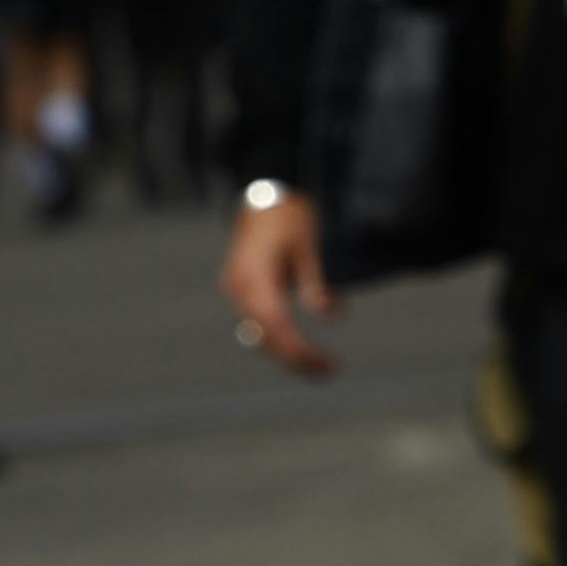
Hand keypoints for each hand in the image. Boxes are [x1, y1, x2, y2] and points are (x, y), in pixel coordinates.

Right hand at [223, 188, 337, 380]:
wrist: (264, 192)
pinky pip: (256, 320)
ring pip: (258, 332)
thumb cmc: (289, 216)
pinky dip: (276, 336)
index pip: (277, 325)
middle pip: (265, 336)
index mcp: (256, 276)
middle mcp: (239, 286)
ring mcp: (235, 287)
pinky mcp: (239, 287)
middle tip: (326, 372)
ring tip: (316, 365)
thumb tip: (330, 316)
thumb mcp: (308, 247)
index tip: (325, 364)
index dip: (300, 349)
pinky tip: (297, 344)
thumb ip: (316, 283)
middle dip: (295, 358)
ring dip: (286, 351)